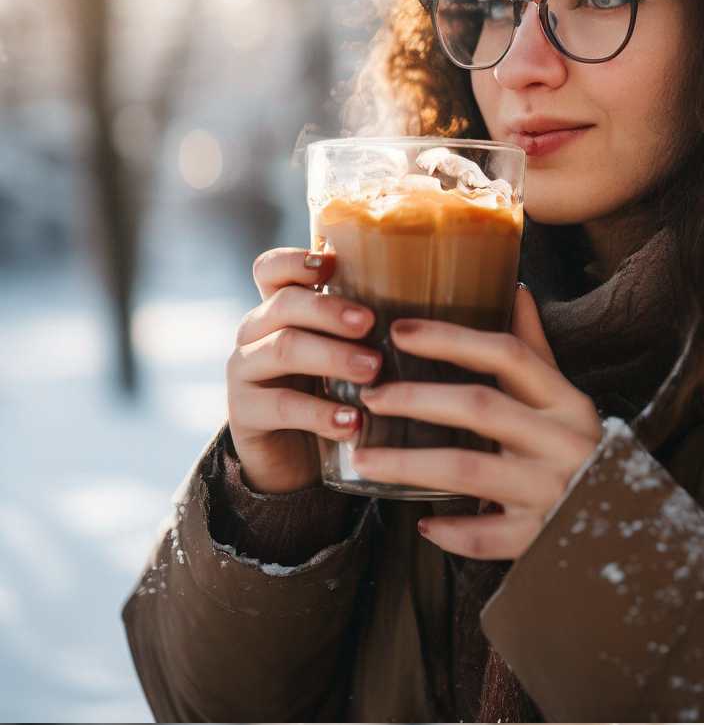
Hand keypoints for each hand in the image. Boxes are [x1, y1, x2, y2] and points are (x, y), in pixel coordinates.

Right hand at [227, 249, 380, 494]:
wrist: (295, 463)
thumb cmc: (333, 400)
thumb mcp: (348, 360)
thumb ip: (369, 334)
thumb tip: (436, 314)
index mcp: (281, 312)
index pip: (271, 270)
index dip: (295, 261)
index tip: (330, 263)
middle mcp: (257, 333)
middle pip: (284, 304)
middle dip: (330, 311)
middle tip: (371, 325)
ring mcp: (245, 371)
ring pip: (282, 349)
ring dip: (332, 357)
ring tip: (372, 372)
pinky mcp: (245, 413)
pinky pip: (281, 406)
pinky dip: (320, 414)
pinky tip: (353, 422)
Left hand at [349, 285, 601, 560]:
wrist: (630, 525)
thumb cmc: (581, 453)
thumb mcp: (565, 400)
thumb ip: (536, 352)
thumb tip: (515, 289)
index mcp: (567, 403)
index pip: (507, 354)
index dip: (449, 338)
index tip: (398, 332)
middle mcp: (563, 442)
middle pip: (480, 406)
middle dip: (416, 399)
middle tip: (371, 398)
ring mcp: (553, 490)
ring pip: (470, 469)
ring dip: (410, 464)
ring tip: (365, 459)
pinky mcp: (541, 535)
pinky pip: (488, 536)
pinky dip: (453, 531)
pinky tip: (425, 524)